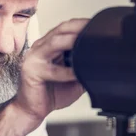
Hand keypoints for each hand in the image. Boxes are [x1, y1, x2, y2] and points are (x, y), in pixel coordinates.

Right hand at [13, 18, 87, 132]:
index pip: (66, 27)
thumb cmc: (52, 93)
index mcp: (49, 45)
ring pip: (54, 43)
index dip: (81, 24)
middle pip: (60, 30)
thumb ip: (84, 67)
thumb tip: (104, 63)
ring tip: (87, 44)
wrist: (32, 110)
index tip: (97, 26)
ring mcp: (34, 58)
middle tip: (95, 31)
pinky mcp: (31, 71)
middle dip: (79, 28)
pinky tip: (77, 74)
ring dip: (72, 42)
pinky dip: (67, 72)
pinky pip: (52, 70)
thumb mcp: (74, 78)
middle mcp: (40, 47)